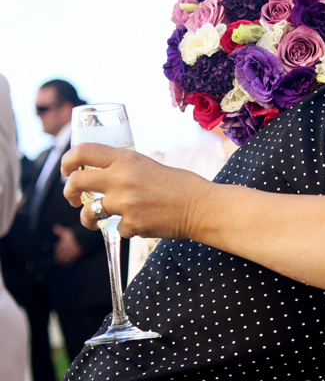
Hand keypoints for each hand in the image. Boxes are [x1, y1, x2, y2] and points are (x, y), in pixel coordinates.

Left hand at [51, 224, 82, 265]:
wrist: (83, 237)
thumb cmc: (75, 233)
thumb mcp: (67, 231)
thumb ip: (60, 230)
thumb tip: (54, 227)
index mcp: (63, 241)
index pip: (57, 246)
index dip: (56, 249)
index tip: (56, 250)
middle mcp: (65, 247)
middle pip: (60, 252)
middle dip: (58, 256)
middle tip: (56, 259)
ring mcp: (70, 251)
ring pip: (64, 257)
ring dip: (61, 260)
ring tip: (60, 263)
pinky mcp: (76, 254)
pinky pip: (71, 259)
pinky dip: (68, 263)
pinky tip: (67, 265)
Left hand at [62, 144, 209, 239]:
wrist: (202, 207)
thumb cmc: (182, 186)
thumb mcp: (149, 165)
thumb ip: (126, 168)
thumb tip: (104, 175)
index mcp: (126, 160)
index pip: (83, 152)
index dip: (68, 161)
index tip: (67, 170)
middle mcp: (121, 179)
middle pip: (77, 183)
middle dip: (69, 193)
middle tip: (73, 198)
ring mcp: (125, 204)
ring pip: (90, 212)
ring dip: (87, 218)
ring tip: (92, 219)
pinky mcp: (132, 224)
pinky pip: (118, 228)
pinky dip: (126, 227)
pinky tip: (140, 223)